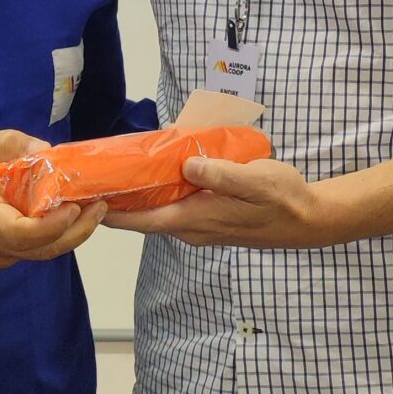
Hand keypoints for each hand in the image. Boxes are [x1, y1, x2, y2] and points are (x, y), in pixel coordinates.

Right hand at [0, 130, 104, 267]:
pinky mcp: (2, 258)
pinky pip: (33, 250)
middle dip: (78, 230)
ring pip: (42, 253)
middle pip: (43, 249)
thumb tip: (45, 150)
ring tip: (93, 208)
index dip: (52, 225)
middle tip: (100, 205)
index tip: (74, 206)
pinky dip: (55, 235)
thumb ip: (5, 146)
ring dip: (71, 233)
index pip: (21, 233)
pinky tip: (68, 214)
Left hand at [108, 152, 325, 248]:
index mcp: (196, 219)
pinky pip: (173, 206)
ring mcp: (200, 226)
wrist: (308, 219)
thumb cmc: (283, 199)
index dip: (110, 212)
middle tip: (91, 174)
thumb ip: (221, 175)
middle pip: (142, 217)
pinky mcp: (209, 219)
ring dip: (136, 195)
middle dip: (116, 200)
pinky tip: (155, 172)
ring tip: (114, 169)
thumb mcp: (256, 181)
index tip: (84, 199)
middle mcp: (192, 228)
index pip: (141, 220)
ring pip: (157, 211)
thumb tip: (187, 165)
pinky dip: (157, 192)